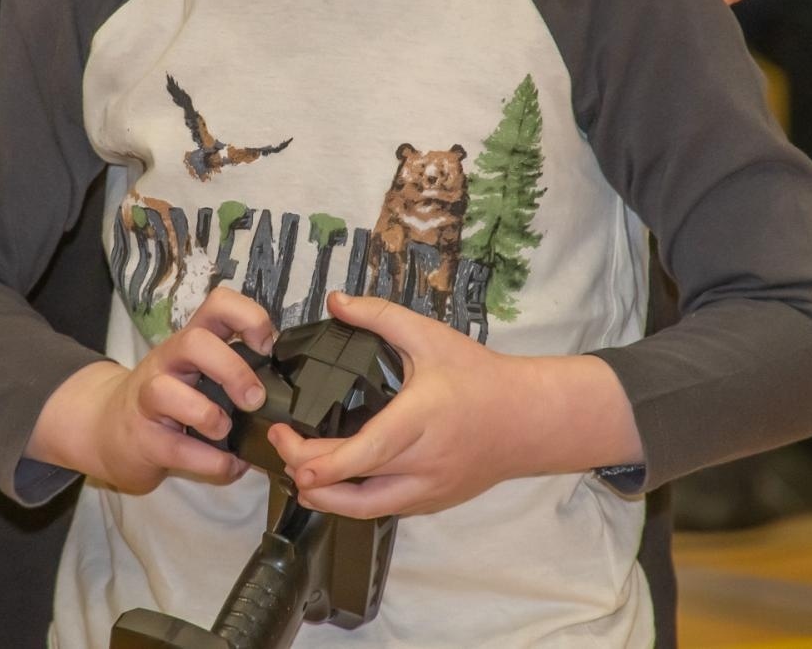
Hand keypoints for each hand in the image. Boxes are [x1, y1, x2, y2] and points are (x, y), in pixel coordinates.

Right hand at [30, 287, 277, 493]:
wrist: (108, 430)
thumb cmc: (171, 400)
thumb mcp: (199, 372)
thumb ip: (237, 370)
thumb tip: (290, 388)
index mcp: (193, 340)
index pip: (218, 303)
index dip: (248, 317)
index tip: (267, 346)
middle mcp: (168, 361)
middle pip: (195, 342)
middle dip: (232, 370)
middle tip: (254, 399)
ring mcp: (148, 398)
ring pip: (167, 391)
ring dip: (208, 415)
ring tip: (225, 431)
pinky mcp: (142, 438)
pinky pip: (175, 448)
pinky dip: (209, 462)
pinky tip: (227, 466)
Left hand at [266, 293, 541, 518]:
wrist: (529, 418)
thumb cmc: (480, 376)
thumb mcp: (429, 336)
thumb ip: (379, 315)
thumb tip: (335, 301)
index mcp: (417, 422)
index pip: (361, 454)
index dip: (318, 460)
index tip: (286, 441)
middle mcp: (421, 464)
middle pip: (352, 489)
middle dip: (306, 472)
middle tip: (283, 444)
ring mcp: (428, 490)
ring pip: (365, 511)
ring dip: (326, 497)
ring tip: (300, 472)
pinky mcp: (432, 502)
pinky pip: (384, 508)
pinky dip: (354, 499)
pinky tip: (337, 480)